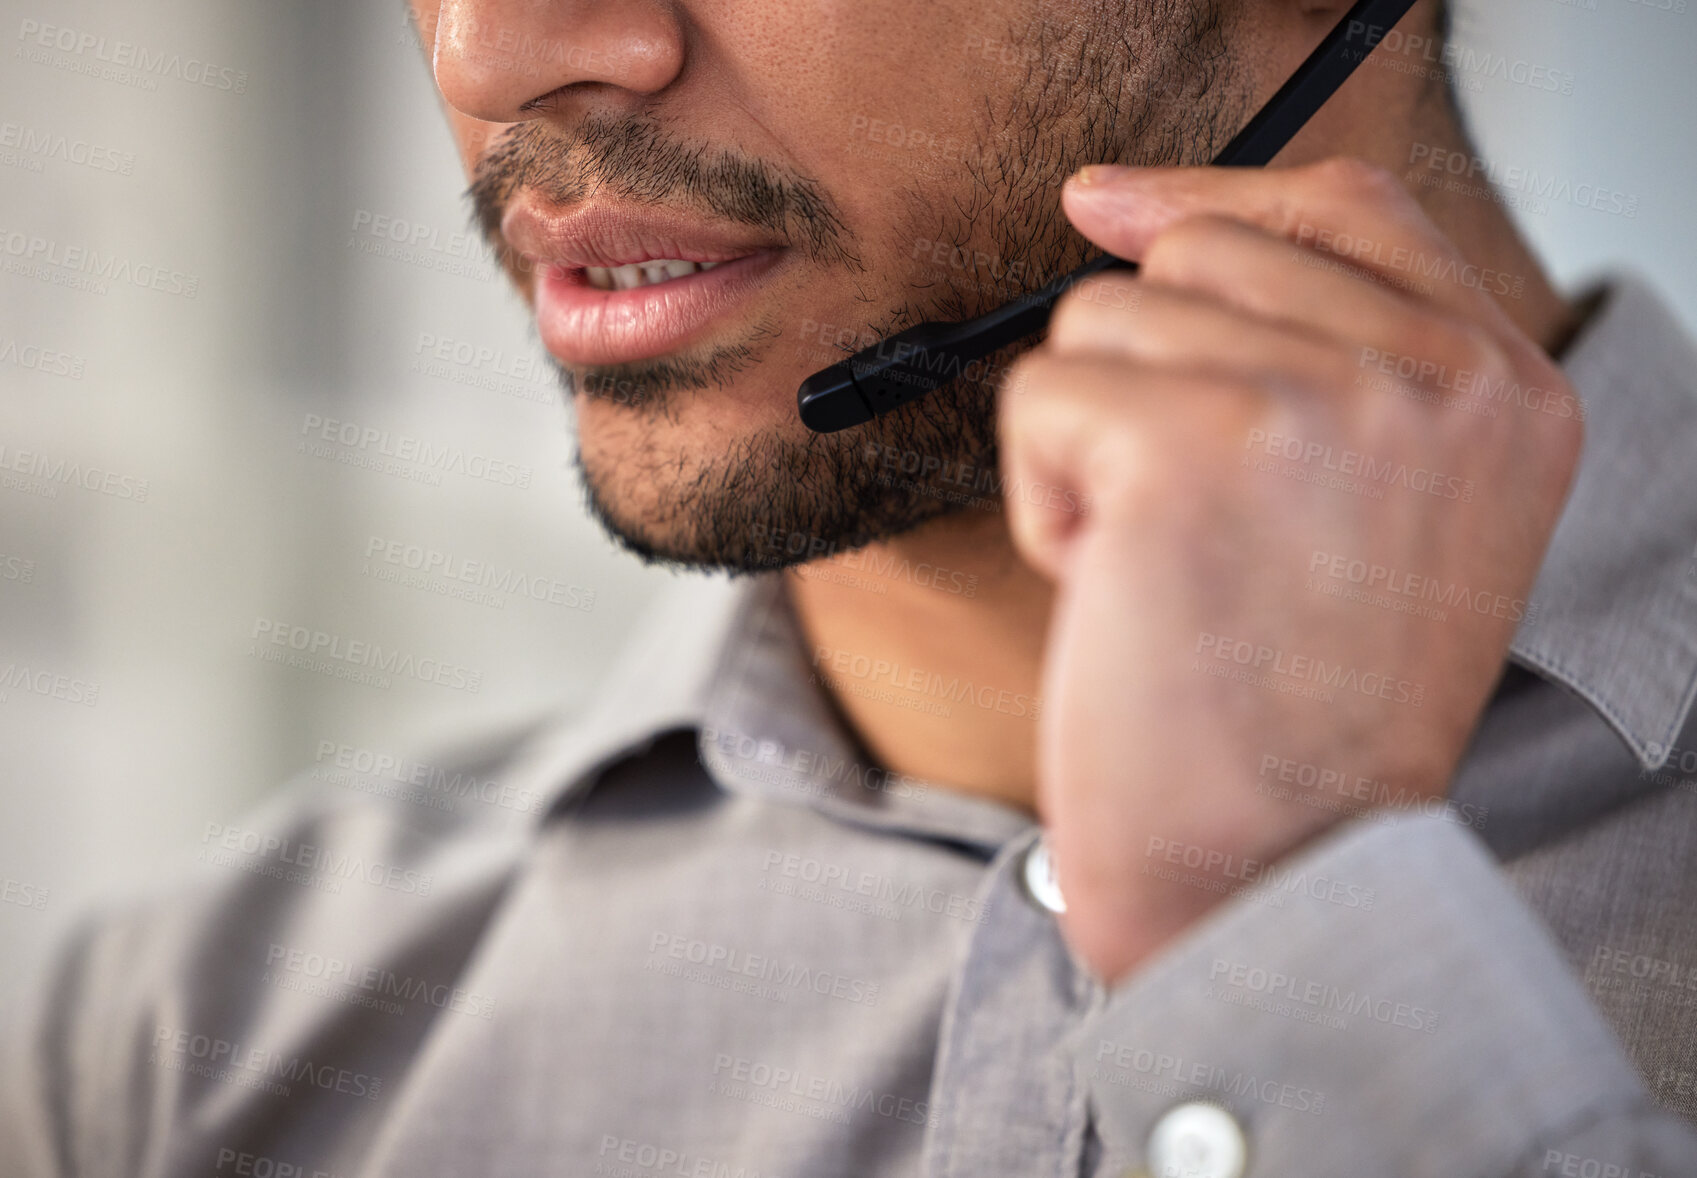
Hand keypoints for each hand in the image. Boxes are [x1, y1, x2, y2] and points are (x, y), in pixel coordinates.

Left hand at [999, 158, 1583, 983]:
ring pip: (1103, 318)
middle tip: (1196, 528)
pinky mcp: (1192, 444)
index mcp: (1504, 390)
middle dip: (1146, 381)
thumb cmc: (1298, 717)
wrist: (1274, 876)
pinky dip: (1045, 502)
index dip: (1209, 196)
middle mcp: (1436, 377)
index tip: (1106, 205)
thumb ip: (1322, 361)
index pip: (1345, 207)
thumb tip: (1127, 213)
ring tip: (1167, 572)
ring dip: (1095, 451)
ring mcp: (1322, 400)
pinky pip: (1041, 396)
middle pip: (1198, 251)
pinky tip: (1116, 590)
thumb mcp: (1382, 517)